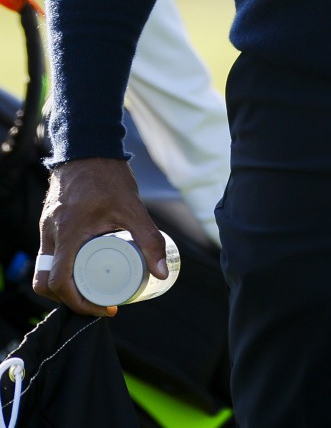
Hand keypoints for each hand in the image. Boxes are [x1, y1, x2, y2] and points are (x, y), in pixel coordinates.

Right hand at [33, 157, 168, 315]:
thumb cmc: (108, 176)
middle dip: (70, 299)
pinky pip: (49, 254)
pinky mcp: (49, 223)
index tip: (104, 307)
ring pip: (45, 270)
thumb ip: (149, 238)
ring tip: (93, 287)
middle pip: (46, 283)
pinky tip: (84, 266)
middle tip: (98, 301)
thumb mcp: (132, 207)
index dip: (80, 303)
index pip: (60, 282)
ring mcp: (45, 228)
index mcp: (66, 233)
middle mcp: (50, 234)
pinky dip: (63, 267)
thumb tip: (161, 273)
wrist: (88, 146)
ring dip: (65, 285)